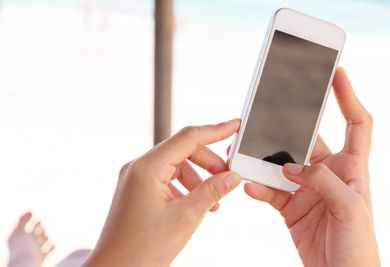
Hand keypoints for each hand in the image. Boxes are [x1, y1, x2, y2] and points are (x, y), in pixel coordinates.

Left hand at [83, 119, 241, 266]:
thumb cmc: (143, 248)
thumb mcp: (187, 217)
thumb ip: (212, 191)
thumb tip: (233, 176)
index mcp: (147, 168)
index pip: (188, 137)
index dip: (215, 130)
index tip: (235, 126)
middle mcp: (138, 167)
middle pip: (183, 150)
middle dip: (208, 162)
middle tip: (227, 178)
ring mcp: (136, 177)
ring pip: (176, 164)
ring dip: (198, 177)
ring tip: (213, 200)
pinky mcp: (137, 189)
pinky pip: (166, 177)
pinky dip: (185, 185)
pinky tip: (195, 203)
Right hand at [244, 68, 379, 266]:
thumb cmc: (360, 248)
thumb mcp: (350, 209)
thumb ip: (321, 181)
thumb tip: (290, 166)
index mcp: (353, 169)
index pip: (357, 124)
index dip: (349, 98)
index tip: (338, 74)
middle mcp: (329, 174)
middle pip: (307, 140)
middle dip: (287, 129)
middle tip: (268, 116)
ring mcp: (307, 189)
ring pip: (282, 164)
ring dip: (265, 161)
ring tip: (248, 154)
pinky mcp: (291, 206)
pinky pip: (270, 190)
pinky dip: (259, 188)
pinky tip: (250, 187)